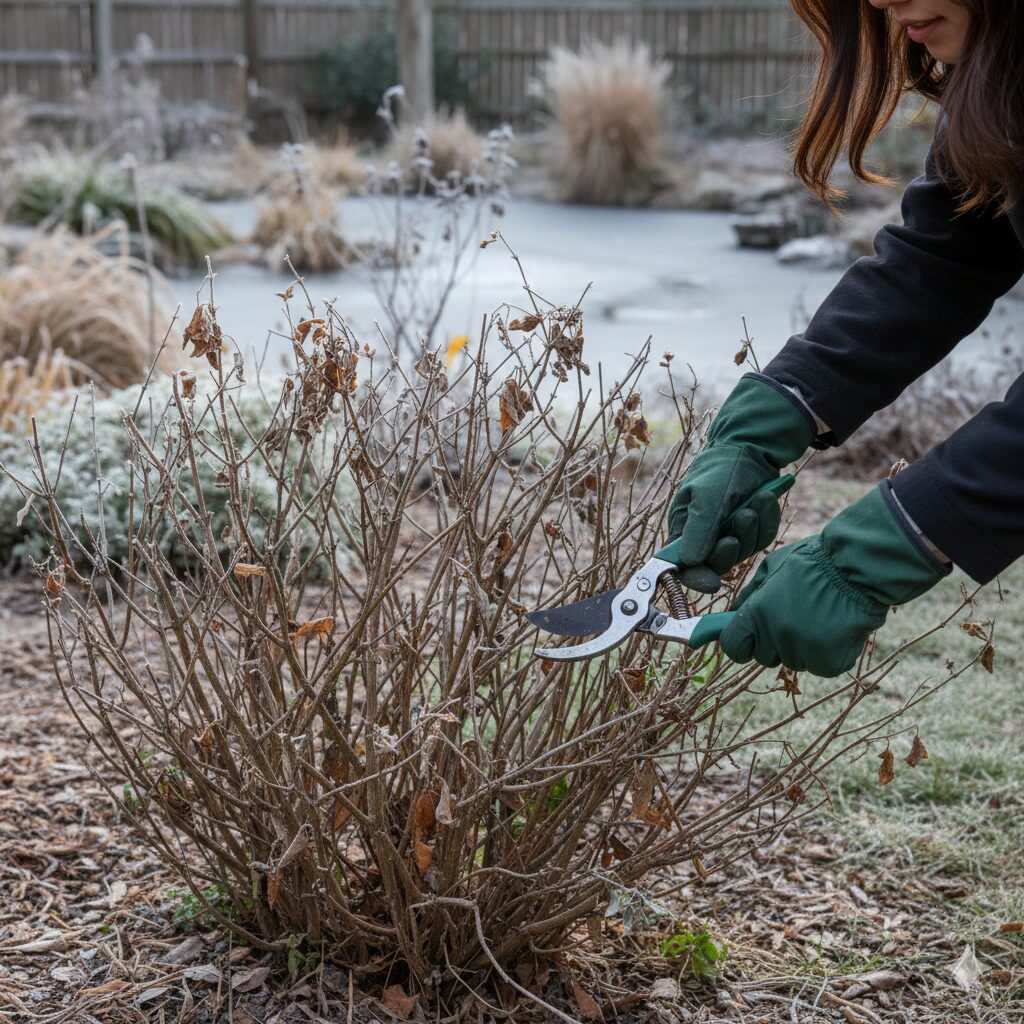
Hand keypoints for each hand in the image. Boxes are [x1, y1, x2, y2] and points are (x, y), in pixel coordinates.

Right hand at [667, 377, 812, 591]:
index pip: (683, 566)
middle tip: (742, 519)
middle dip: (731, 546)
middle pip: (716, 565)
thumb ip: (698, 530)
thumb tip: (687, 562)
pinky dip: (766, 521)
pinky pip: (761, 539)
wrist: (750, 448)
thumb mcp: (707, 497)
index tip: (711, 583)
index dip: (695, 578)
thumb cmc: (720, 469)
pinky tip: (766, 499)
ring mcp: (728, 535)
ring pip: (743, 552)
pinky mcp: (750, 530)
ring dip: (752, 527)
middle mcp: (703, 537)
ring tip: (756, 500)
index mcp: (683, 530)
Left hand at [719, 485, 947, 675]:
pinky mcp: (829, 663)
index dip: (740, 643)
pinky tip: (835, 628)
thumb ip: (749, 595)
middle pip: (763, 656)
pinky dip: (826, 653)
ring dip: (801, 646)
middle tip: (793, 616)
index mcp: (757, 614)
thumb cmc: (813, 561)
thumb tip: (733, 614)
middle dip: (773, 641)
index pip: (733, 647)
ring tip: (819, 616)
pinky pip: (819, 666)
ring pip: (793, 661)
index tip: (748, 637)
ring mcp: (803, 651)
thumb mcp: (771, 567)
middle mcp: (776, 636)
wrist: (858, 567)